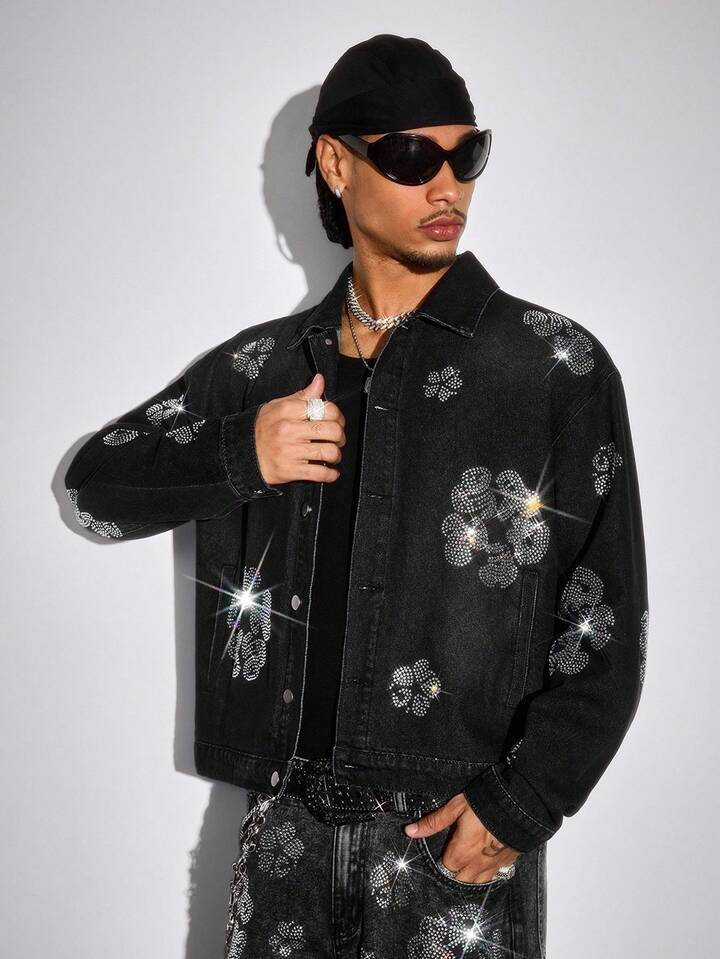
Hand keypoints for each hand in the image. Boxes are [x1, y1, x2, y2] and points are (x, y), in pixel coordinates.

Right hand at [255, 373, 345, 485]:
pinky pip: (320, 474)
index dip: (338, 416)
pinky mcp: (290, 470)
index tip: (336, 421)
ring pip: (329, 452)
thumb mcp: (278, 406)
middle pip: (332, 431)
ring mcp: (290, 451)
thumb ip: (302, 396)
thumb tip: (320, 381)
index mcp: (288, 411)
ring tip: (332, 456)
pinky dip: (330, 475)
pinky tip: (330, 472)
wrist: (241, 453)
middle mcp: (290, 430)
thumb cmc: (262, 428)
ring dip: (336, 456)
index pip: (326, 409)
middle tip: (338, 439)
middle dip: (341, 436)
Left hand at [404, 792, 520, 883]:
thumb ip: (433, 822)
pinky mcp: (508, 862)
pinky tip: (487, 865)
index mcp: (461, 852)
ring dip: (471, 877)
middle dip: (455, 874)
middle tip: (453, 861)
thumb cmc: (486, 803)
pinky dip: (489, 874)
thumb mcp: (455, 807)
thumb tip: (410, 831)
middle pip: (460, 881)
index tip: (442, 854)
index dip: (442, 861)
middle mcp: (477, 864)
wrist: (519, 806)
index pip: (445, 868)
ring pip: (478, 883)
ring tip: (468, 867)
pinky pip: (495, 877)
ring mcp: (494, 865)